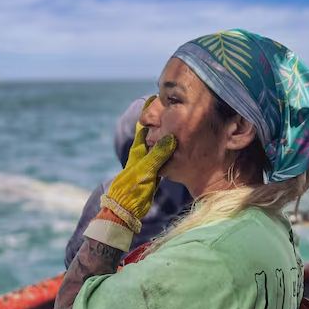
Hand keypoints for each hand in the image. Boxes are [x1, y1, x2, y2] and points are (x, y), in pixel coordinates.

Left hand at [102, 97, 176, 232]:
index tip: (156, 97)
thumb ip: (158, 154)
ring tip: (183, 124)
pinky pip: (166, 158)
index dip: (149, 112)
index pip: (144, 126)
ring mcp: (149, 164)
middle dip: (163, 121)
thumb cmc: (131, 190)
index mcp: (138, 150)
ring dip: (170, 136)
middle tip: (177, 108)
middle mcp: (144, 154)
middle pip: (155, 133)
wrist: (125, 211)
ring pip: (161, 145)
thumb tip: (171, 136)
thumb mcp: (145, 171)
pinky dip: (173, 151)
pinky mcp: (155, 174)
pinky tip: (183, 148)